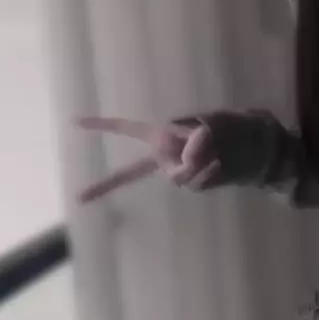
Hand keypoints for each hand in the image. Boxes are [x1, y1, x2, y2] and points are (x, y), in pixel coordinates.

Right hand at [75, 116, 219, 202]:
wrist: (243, 147)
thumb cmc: (221, 130)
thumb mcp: (210, 126)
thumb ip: (196, 141)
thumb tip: (186, 162)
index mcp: (159, 136)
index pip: (126, 129)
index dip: (102, 125)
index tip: (74, 122)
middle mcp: (162, 156)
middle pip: (130, 172)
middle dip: (104, 184)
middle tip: (78, 197)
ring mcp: (173, 171)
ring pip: (176, 175)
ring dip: (196, 165)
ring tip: (214, 153)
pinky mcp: (189, 184)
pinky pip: (192, 183)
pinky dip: (205, 173)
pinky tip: (217, 163)